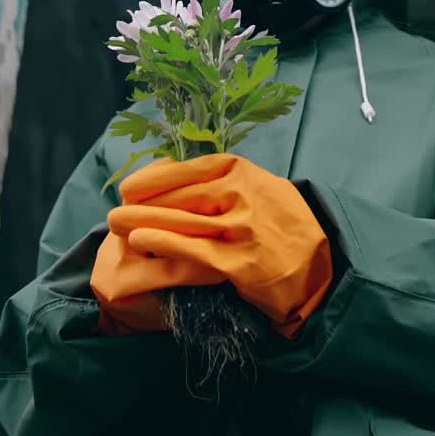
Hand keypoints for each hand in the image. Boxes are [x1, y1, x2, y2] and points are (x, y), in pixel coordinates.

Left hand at [106, 153, 331, 337]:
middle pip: (180, 196)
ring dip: (142, 222)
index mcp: (242, 172)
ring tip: (115, 224)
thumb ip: (222, 182)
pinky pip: (194, 252)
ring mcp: (240, 229)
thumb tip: (174, 175)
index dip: (154, 178)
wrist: (320, 266)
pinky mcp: (239, 263)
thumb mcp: (258, 186)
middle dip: (142, 202)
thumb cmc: (282, 223)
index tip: (129, 186)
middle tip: (114, 209)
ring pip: (182, 222)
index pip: (189, 169)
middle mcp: (240, 195)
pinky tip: (142, 241)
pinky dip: (164, 243)